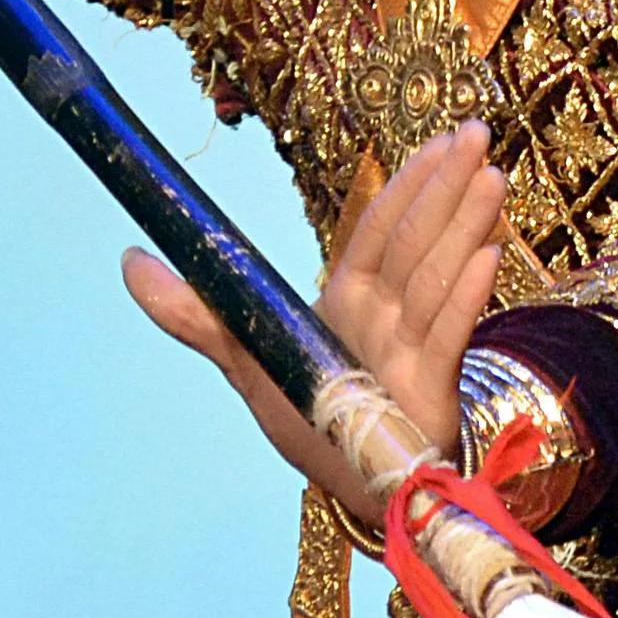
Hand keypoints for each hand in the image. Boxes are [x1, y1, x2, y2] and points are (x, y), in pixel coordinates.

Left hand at [127, 122, 520, 531]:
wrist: (352, 482)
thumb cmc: (309, 413)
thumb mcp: (244, 356)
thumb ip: (194, 312)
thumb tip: (128, 259)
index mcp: (347, 298)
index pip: (376, 229)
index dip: (404, 183)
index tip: (436, 141)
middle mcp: (385, 315)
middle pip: (413, 241)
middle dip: (446, 188)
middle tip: (476, 134)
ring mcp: (413, 349)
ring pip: (435, 278)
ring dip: (462, 227)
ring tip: (490, 180)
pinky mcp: (432, 389)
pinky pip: (449, 337)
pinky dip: (466, 298)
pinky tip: (487, 257)